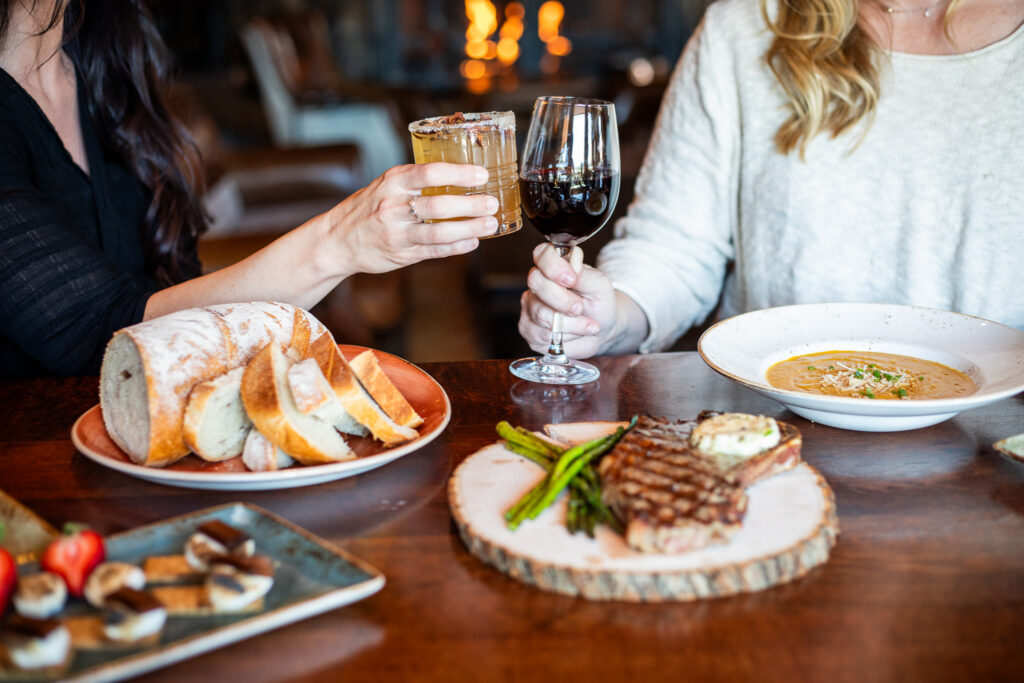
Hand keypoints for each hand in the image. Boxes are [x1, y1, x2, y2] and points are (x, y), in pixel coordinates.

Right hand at [323, 162, 499, 275]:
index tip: (481, 175)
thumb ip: (415, 181)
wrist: (337, 240)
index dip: (458, 174)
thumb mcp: (386, 185)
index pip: (429, 173)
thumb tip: (459, 174)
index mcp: (392, 182)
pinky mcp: (401, 254)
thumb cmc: (368, 208)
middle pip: (438, 205)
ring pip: (439, 231)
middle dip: (470, 204)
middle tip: (492, 203)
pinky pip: (434, 250)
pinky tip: (473, 241)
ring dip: (469, 228)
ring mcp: (397, 233)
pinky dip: (456, 247)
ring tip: (490, 224)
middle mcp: (393, 206)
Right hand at [518, 243, 621, 358]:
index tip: (571, 280)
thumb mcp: (600, 286)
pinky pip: (541, 334)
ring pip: (540, 313)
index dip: (554, 267)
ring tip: (587, 324)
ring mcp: (530, 306)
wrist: (601, 329)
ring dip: (570, 323)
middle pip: (537, 283)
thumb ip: (584, 275)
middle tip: (580, 308)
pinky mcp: (529, 329)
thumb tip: (572, 270)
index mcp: (554, 265)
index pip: (542, 254)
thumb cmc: (599, 303)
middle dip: (563, 300)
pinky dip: (564, 336)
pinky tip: (576, 332)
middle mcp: (538, 283)